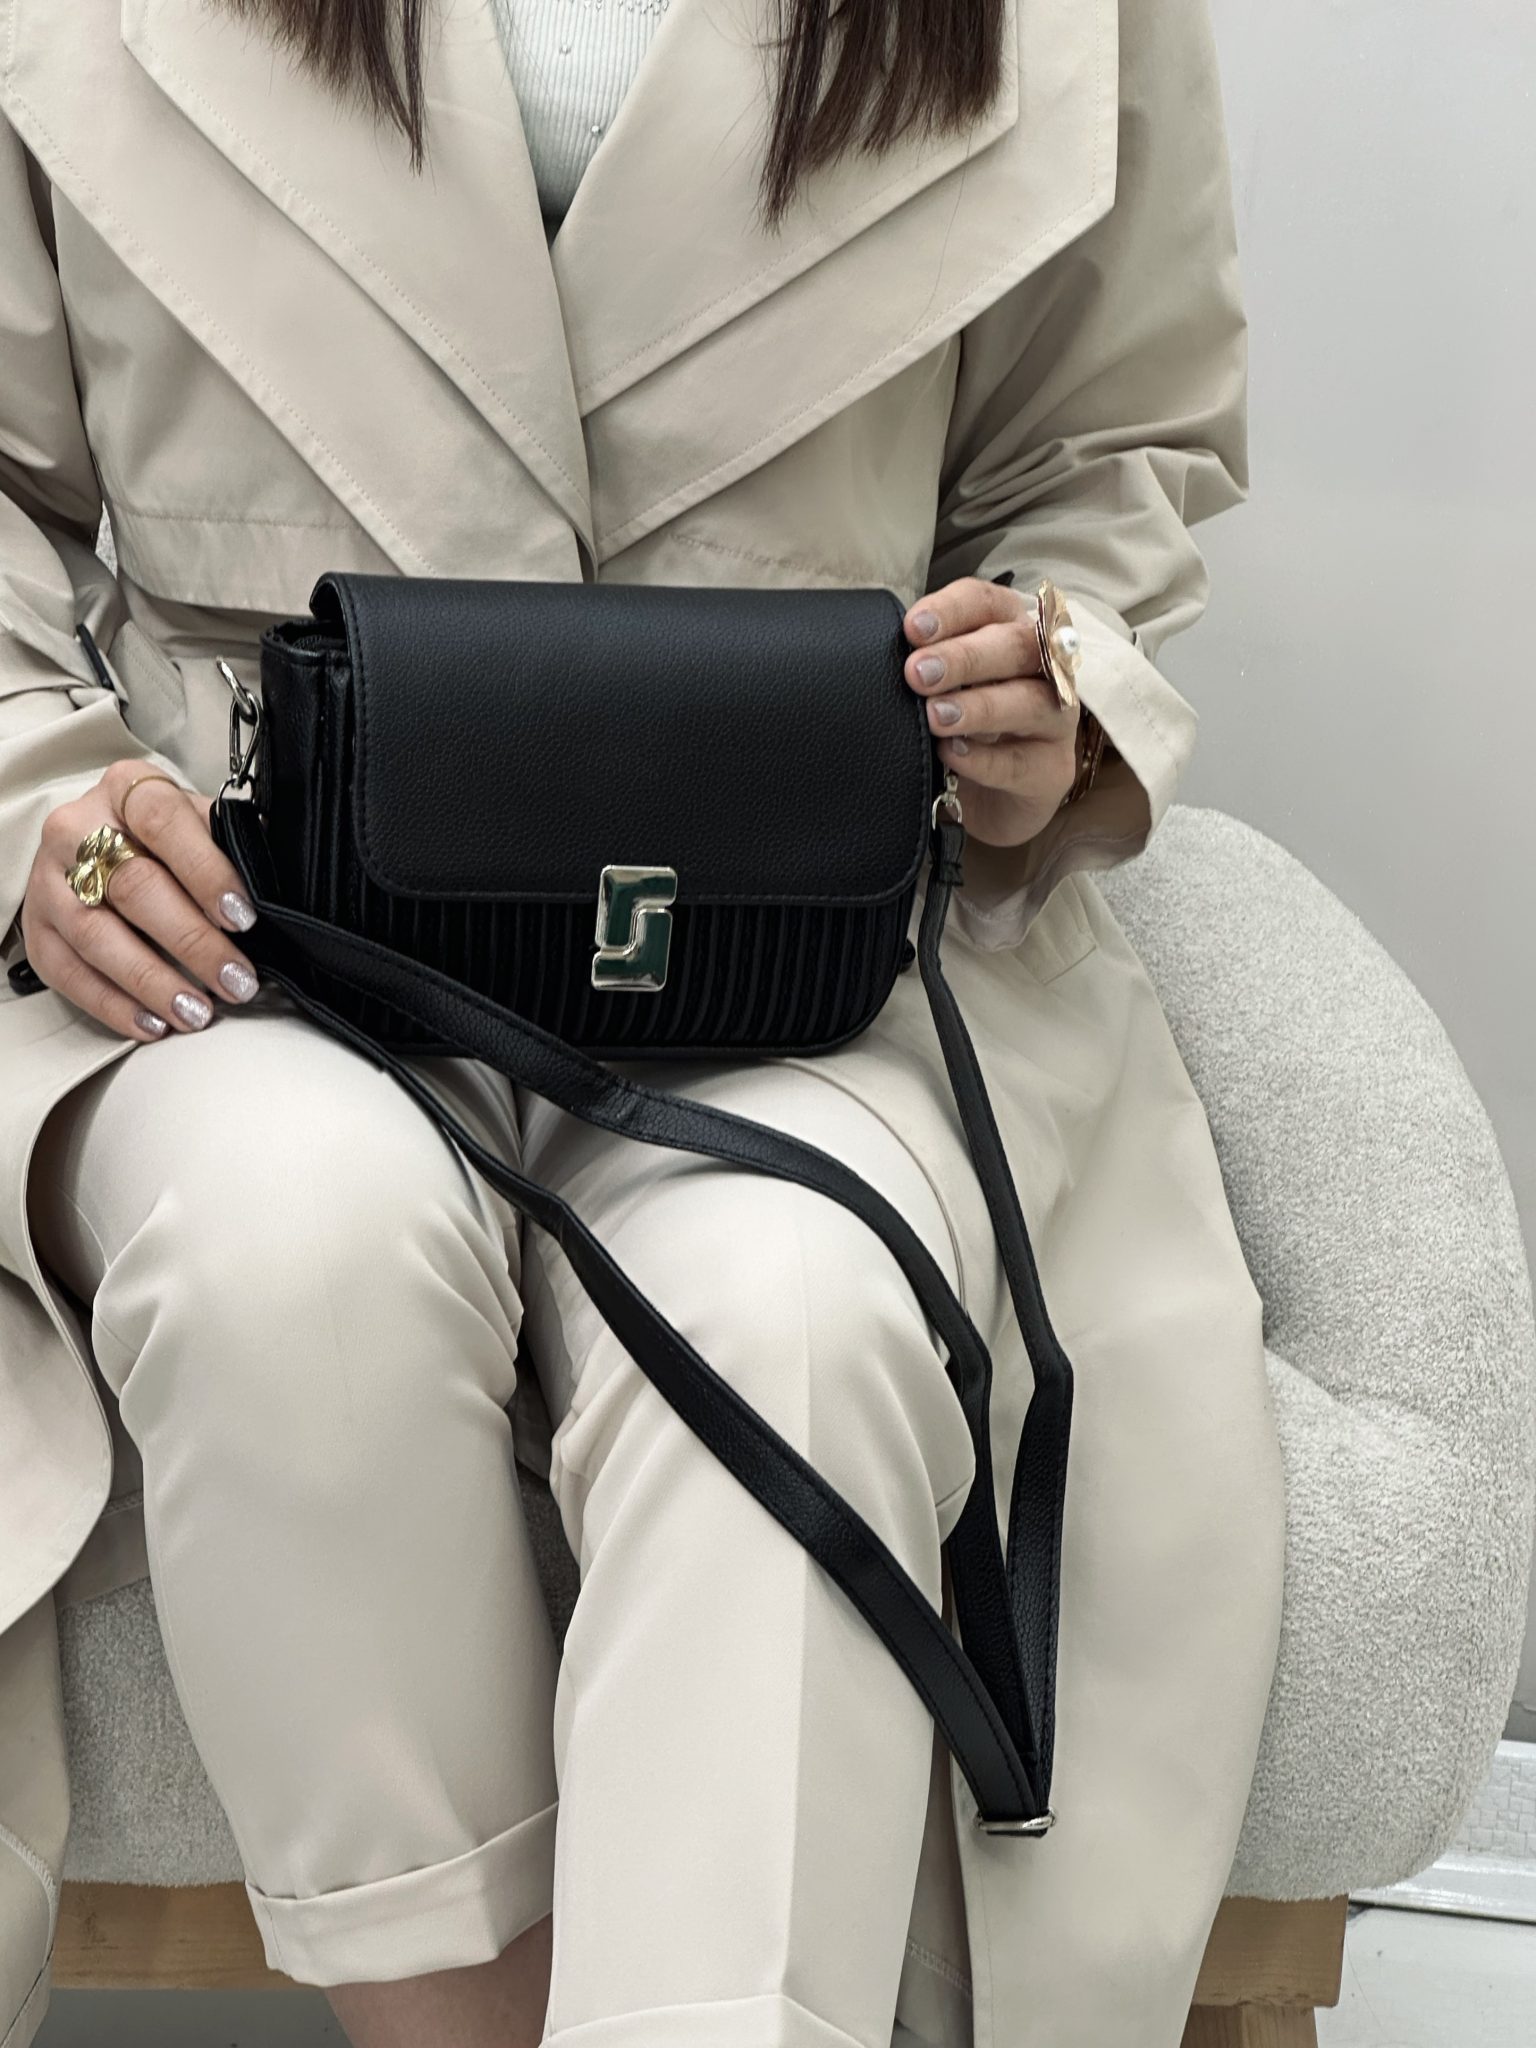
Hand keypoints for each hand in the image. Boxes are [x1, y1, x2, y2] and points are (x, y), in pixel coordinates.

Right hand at [20, 761, 261, 1041]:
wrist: (94, 839)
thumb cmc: (162, 837)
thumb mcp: (197, 823)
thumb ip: (232, 846)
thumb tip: (281, 891)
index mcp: (126, 789)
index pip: (163, 821)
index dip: (206, 870)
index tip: (242, 916)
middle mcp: (75, 828)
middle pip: (134, 888)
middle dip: (192, 942)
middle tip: (235, 979)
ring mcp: (49, 880)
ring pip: (97, 935)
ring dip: (153, 982)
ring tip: (197, 1012)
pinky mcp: (36, 928)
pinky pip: (68, 973)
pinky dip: (113, 1004)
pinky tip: (152, 1023)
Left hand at [903, 576, 1080, 847]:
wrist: (988, 800)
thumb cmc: (963, 728)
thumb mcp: (941, 691)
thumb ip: (927, 668)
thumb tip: (891, 659)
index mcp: (1009, 631)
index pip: (987, 604)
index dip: (952, 610)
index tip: (913, 628)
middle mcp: (1044, 667)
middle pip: (1016, 646)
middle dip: (964, 657)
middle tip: (919, 674)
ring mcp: (1056, 719)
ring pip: (1030, 701)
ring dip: (980, 706)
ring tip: (936, 716)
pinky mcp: (1054, 769)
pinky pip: (1022, 762)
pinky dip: (984, 759)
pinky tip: (952, 754)